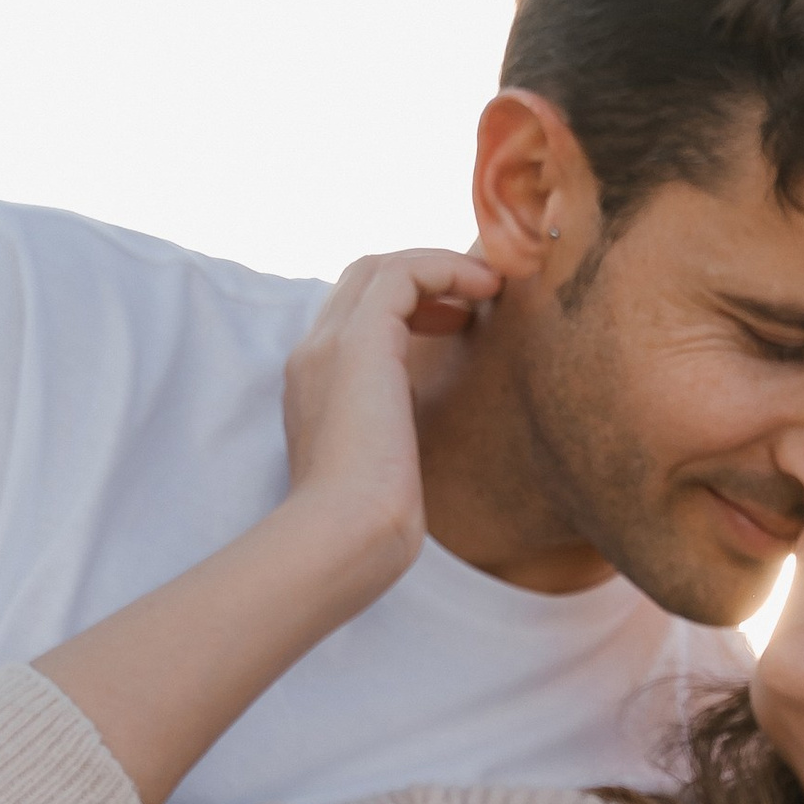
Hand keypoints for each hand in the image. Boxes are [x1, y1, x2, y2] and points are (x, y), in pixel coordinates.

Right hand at [280, 248, 500, 588]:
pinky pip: (404, 274)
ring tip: (488, 284)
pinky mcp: (361, 340)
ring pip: (382, 268)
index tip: (456, 323)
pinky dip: (446, 269)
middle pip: (364, 280)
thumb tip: (417, 420)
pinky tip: (484, 288)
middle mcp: (315, 355)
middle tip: (476, 294)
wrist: (343, 536)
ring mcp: (331, 344)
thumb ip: (392, 432)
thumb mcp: (383, 469)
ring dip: (439, 266)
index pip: (354, 316)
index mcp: (316, 386)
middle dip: (423, 276)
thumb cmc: (368, 527)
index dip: (407, 305)